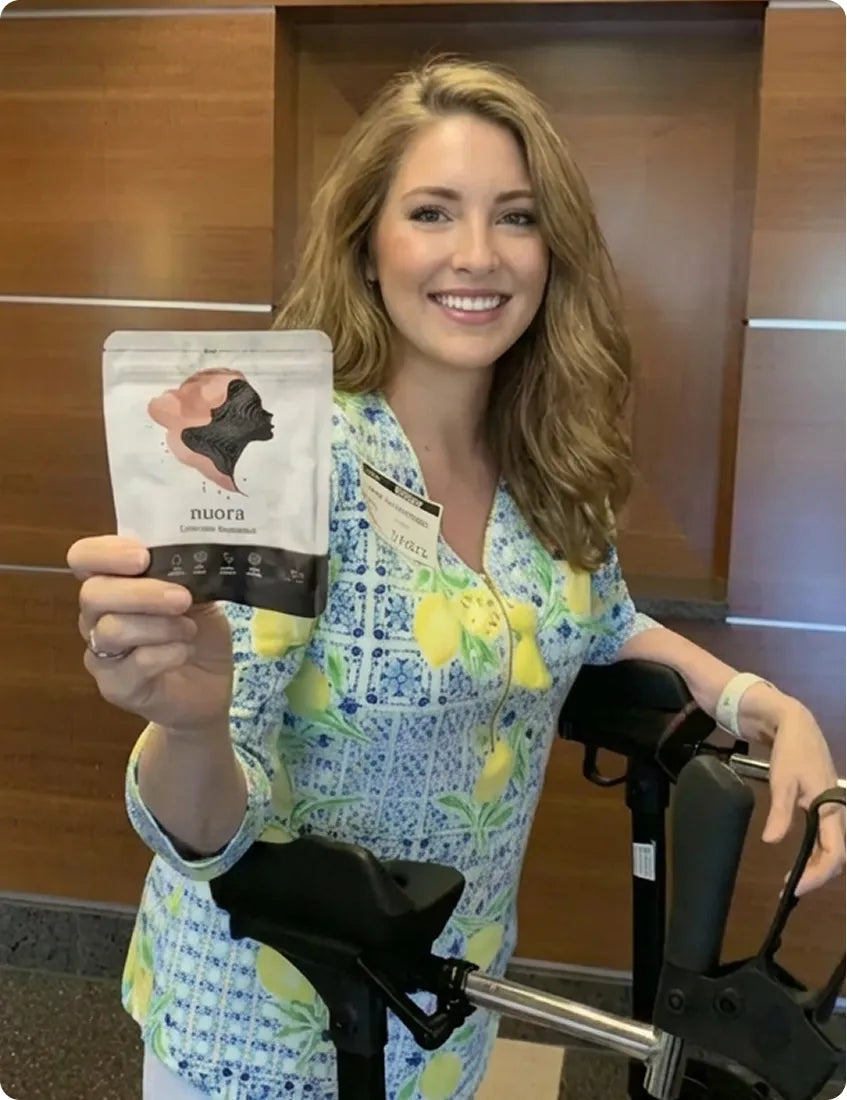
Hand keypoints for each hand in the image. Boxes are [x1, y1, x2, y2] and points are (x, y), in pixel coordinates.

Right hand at [67, 535, 234, 734]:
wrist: (211, 685)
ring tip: (189, 629)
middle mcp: (97, 617)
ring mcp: (102, 655)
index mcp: (113, 583)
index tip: (143, 557)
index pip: (84, 558)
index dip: (106, 553)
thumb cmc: (199, 633)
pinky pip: (134, 664)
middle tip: (182, 598)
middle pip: (93, 594)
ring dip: (159, 625)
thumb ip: (185, 572)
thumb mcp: (200, 593)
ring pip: (112, 630)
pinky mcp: (116, 687)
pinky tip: (185, 651)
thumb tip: (189, 554)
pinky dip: (167, 653)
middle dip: (141, 592)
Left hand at [761, 698, 844, 895]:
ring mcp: (832, 809)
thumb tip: (771, 841)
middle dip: (818, 875)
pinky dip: (815, 853)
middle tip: (791, 889)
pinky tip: (801, 860)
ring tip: (794, 880)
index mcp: (830, 808)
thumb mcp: (782, 781)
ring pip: (832, 847)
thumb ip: (780, 812)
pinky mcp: (825, 805)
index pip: (834, 853)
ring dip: (817, 866)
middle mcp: (837, 812)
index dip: (818, 874)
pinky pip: (826, 837)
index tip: (796, 887)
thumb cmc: (791, 751)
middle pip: (836, 855)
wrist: (796, 725)